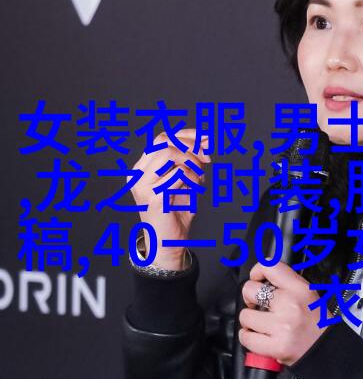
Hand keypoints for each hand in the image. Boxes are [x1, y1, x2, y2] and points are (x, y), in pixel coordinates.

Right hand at [129, 128, 210, 269]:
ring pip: (169, 155)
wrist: (167, 243)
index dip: (186, 135)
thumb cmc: (175, 213)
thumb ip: (191, 162)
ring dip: (191, 162)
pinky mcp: (155, 199)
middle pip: (163, 142)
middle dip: (191, 147)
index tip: (207, 140)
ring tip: (198, 176)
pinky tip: (195, 188)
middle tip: (206, 159)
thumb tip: (206, 141)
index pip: (161, 138)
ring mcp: (144, 187)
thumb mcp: (184, 181)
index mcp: (142, 169)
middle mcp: (138, 175)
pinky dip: (192, 177)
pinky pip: (178, 174)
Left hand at [239, 261, 333, 366]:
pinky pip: (246, 337)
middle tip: (257, 305)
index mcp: (299, 289)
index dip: (257, 271)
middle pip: (250, 290)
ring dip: (250, 321)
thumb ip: (286, 283)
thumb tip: (261, 277)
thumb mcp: (307, 294)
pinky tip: (258, 336)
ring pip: (245, 316)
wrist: (327, 348)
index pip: (269, 266)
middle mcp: (290, 305)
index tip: (257, 278)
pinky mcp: (275, 346)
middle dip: (250, 298)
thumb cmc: (317, 322)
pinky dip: (248, 337)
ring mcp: (281, 326)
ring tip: (261, 324)